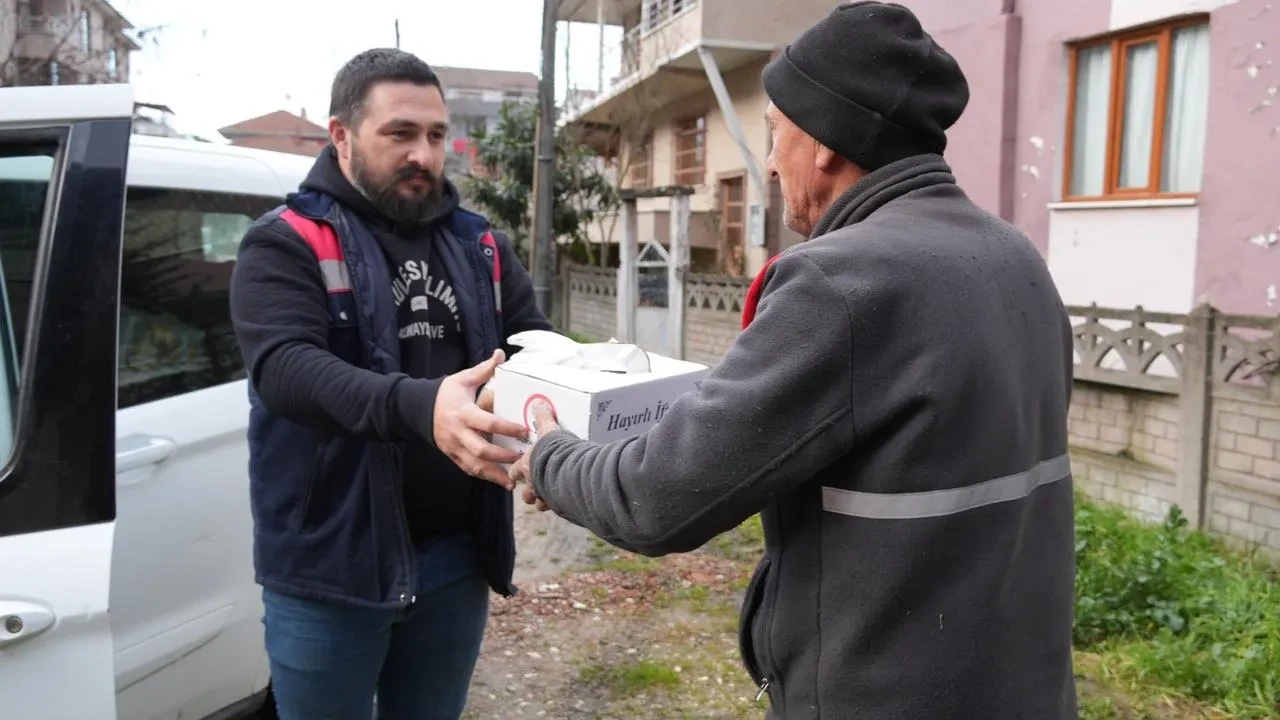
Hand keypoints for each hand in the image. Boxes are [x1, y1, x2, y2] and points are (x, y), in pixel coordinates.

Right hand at [433, 350, 528, 489]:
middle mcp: (458, 433)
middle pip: (481, 450)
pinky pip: (468, 469)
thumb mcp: (463, 379)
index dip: (507, 428)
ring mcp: (454, 447)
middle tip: (523, 457)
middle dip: (503, 456)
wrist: (418, 409)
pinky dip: (485, 476)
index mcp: (463, 413)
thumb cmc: (445, 393)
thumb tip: (500, 354)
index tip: (524, 431)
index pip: (488, 423)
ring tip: (514, 480)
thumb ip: (483, 370)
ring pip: (475, 466)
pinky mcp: (452, 456)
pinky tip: (500, 481)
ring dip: (495, 474)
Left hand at [511, 400, 559, 511]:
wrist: (568, 470)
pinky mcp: (558, 503)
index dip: (516, 470)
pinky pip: (555, 507)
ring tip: (549, 496)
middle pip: (525, 493)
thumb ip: (543, 417)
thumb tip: (538, 403)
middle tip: (535, 485)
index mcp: (525, 466)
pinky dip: (558, 503)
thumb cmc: (553, 450)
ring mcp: (544, 495)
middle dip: (529, 491)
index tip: (518, 468)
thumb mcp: (548, 429)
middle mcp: (532, 484)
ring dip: (542, 499)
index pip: (514, 471)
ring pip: (538, 502)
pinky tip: (564, 500)